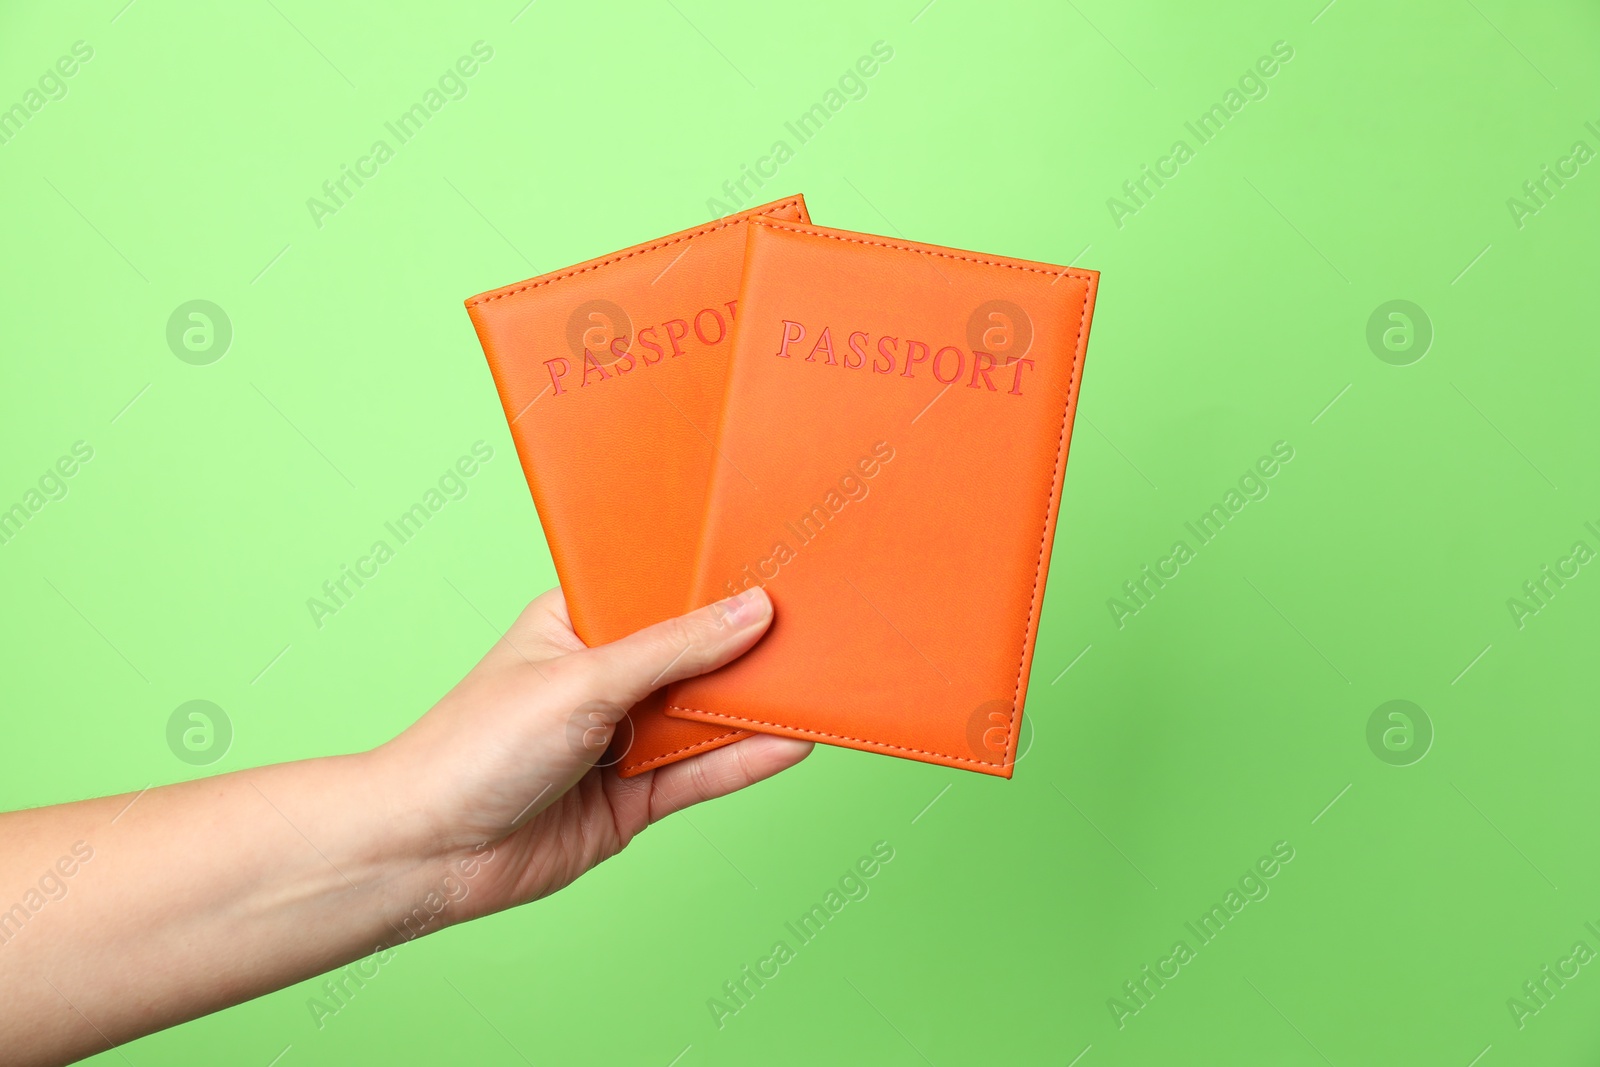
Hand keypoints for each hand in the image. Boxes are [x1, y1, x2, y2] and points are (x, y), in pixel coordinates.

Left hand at [376, 584, 811, 920]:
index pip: (661, 594)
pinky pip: (700, 774)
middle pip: (693, 657)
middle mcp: (603, 678)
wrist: (429, 853)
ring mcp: (620, 740)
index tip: (778, 566)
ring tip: (821, 682)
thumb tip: (751, 612)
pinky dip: (744, 760)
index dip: (715, 584)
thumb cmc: (476, 747)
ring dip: (752, 706)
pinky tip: (790, 742)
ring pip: (703, 717)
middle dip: (746, 648)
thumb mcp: (584, 680)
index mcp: (577, 624)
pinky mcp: (633, 799)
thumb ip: (674, 649)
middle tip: (817, 626)